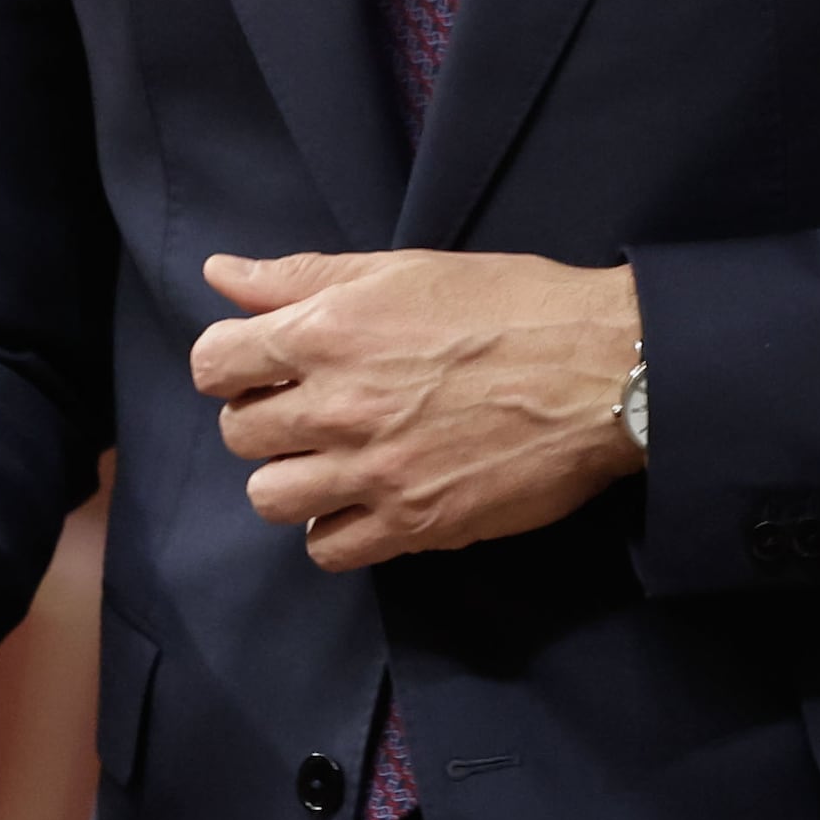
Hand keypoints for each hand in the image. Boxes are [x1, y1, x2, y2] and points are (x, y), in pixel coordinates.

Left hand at [192, 250, 640, 574]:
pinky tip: (365, 500)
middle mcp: (341, 405)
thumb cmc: (512, 306)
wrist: (604, 370)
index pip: (215, 362)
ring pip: (270, 498)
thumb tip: (221, 274)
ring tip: (332, 461)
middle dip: (263, 419)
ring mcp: (375, 471)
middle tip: (310, 410)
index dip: (229, 363)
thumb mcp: (403, 269)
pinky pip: (329, 550)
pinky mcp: (415, 523)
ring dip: (291, 479)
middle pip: (239, 433)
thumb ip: (302, 276)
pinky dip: (334, 530)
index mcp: (330, 331)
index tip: (259, 366)